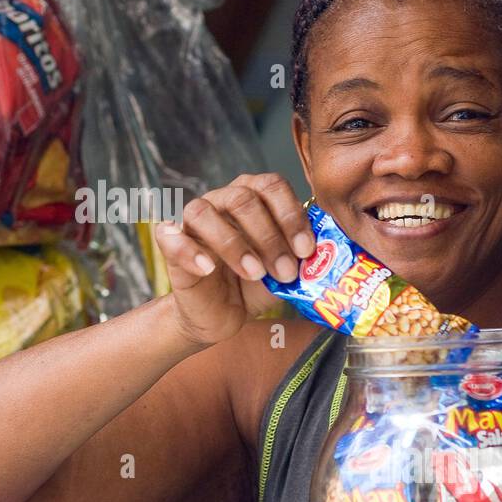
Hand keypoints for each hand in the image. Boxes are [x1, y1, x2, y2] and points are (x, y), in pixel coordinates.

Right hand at [153, 173, 316, 346]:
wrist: (220, 315)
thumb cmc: (254, 286)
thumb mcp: (285, 271)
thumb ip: (304, 257)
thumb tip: (330, 250)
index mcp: (253, 196)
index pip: (272, 185)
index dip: (291, 215)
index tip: (307, 250)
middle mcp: (222, 200)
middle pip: (243, 198)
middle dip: (270, 237)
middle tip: (286, 271)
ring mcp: (193, 220)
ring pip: (204, 211)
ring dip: (234, 243)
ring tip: (254, 273)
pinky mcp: (170, 243)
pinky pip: (171, 236)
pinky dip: (190, 251)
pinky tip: (209, 268)